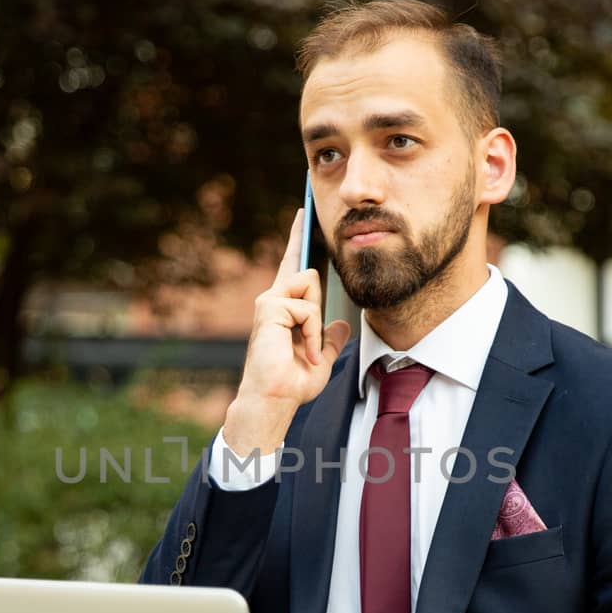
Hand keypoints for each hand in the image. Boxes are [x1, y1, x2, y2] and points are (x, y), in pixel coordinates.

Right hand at [223, 206, 350, 455]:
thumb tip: (343, 326)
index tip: (302, 212)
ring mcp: (269, 300)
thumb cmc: (291, 385)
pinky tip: (303, 351)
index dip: (298, 238)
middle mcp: (272, 298)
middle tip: (306, 344)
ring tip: (306, 351)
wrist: (274, 400)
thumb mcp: (321, 360)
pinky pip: (307, 307)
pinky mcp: (269, 306)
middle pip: (306, 271)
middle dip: (316, 308)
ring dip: (315, 323)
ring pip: (310, 284)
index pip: (292, 265)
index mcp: (284, 308)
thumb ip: (330, 341)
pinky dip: (312, 333)